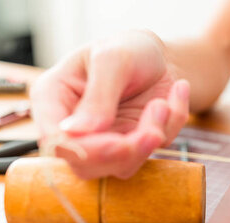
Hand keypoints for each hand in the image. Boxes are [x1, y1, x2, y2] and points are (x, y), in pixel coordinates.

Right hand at [30, 30, 189, 179]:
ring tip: (163, 104)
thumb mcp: (112, 59)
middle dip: (125, 152)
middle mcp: (74, 129)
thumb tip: (76, 132)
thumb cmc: (127, 49)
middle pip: (86, 165)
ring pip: (122, 167)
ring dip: (151, 138)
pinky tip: (176, 95)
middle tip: (153, 132)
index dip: (84, 151)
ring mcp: (103, 143)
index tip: (118, 143)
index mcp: (53, 100)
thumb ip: (98, 95)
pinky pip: (154, 152)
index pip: (55, 141)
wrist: (160, 56)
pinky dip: (171, 126)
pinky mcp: (132, 149)